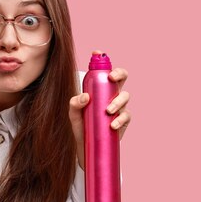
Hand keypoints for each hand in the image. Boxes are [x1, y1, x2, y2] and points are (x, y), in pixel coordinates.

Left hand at [69, 50, 131, 169]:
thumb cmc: (81, 127)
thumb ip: (74, 104)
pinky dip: (120, 119)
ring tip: (108, 110)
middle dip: (119, 73)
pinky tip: (112, 124)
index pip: (103, 71)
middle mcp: (111, 95)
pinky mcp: (123, 122)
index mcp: (99, 89)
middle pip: (121, 77)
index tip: (97, 53)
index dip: (102, 60)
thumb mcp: (73, 115)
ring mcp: (118, 108)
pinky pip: (127, 116)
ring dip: (118, 101)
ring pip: (125, 96)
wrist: (86, 148)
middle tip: (112, 77)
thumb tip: (85, 97)